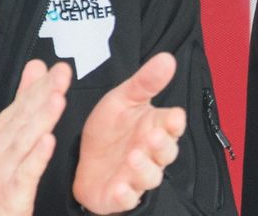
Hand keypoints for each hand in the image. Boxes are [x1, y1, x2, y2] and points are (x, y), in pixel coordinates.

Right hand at [0, 59, 71, 215]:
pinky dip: (35, 158)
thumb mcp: (11, 134)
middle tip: (61, 74)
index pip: (22, 105)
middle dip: (42, 94)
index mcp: (4, 133)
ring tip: (57, 99)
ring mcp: (5, 170)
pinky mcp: (11, 194)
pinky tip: (48, 142)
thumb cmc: (1, 174)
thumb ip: (25, 100)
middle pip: (23, 118)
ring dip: (40, 119)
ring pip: (23, 142)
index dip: (39, 85)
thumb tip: (37, 65)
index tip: (59, 67)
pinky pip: (24, 175)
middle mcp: (2, 148)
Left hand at [73, 52, 186, 214]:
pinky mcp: (120, 195)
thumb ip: (145, 82)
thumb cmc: (110, 129)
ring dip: (144, 168)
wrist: (83, 159)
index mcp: (154, 128)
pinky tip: (120, 187)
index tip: (173, 116)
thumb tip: (167, 58)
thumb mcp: (123, 99)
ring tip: (133, 156)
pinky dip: (126, 195)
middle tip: (152, 134)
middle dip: (161, 145)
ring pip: (150, 176)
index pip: (172, 125)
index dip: (174, 122)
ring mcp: (136, 176)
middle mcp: (150, 154)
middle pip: (166, 152)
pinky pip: (128, 199)